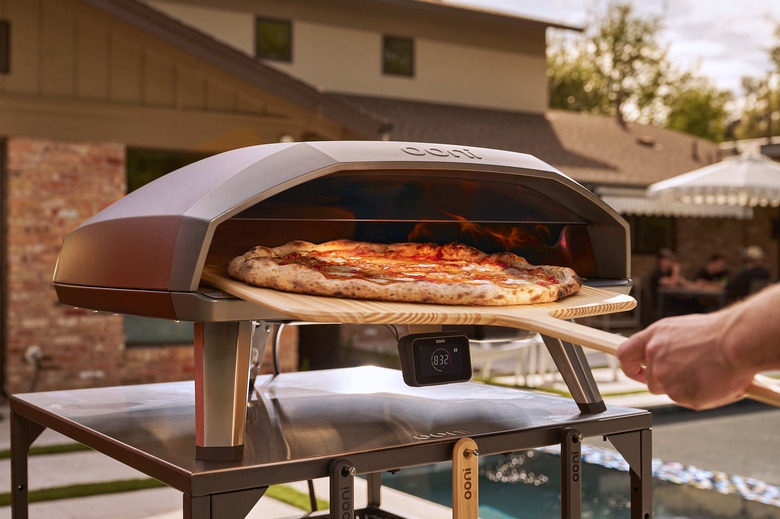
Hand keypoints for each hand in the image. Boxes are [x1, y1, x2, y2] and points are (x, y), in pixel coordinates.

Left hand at [617, 312, 753, 409]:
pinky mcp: (679, 394)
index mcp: (653, 337)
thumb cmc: (719, 333)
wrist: (737, 343)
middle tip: (689, 376)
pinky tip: (714, 381)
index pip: (625, 355)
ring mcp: (665, 377)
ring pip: (670, 392)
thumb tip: (668, 358)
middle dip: (666, 383)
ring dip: (686, 388)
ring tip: (707, 373)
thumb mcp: (683, 330)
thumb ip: (668, 346)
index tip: (638, 373)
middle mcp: (654, 357)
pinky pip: (688, 401)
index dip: (630, 368)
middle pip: (650, 381)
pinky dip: (701, 396)